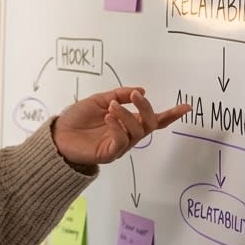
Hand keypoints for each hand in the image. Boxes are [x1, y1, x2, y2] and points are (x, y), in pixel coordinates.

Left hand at [52, 87, 190, 165]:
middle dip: (145, 108)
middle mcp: (128, 135)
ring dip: (127, 116)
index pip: (154, 119)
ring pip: (136, 132)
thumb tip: (140, 90)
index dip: (171, 114)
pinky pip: (122, 141)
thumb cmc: (77, 119)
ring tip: (111, 107)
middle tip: (134, 96)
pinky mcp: (110, 153)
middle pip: (149, 124)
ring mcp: (120, 145)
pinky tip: (109, 118)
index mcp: (127, 122)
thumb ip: (118, 95)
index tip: (186, 106)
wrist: (57, 134)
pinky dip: (118, 127)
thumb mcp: (98, 100)